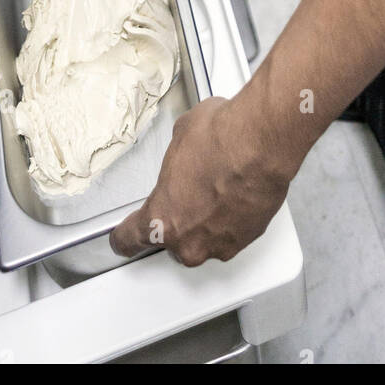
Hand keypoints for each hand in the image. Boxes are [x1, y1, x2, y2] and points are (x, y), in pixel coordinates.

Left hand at [109, 92, 290, 266]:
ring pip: (205, 239)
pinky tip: (235, 194)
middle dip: (179, 220)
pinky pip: (230, 235)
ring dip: (208, 221)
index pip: (130, 240)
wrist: (260, 144)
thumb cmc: (220, 140)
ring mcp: (219, 244)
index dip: (125, 238)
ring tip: (218, 189)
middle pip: (173, 240)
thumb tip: (186, 156)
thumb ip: (175, 162)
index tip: (123, 239)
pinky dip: (231, 220)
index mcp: (160, 218)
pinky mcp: (246, 240)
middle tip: (190, 194)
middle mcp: (188, 241)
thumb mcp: (180, 139)